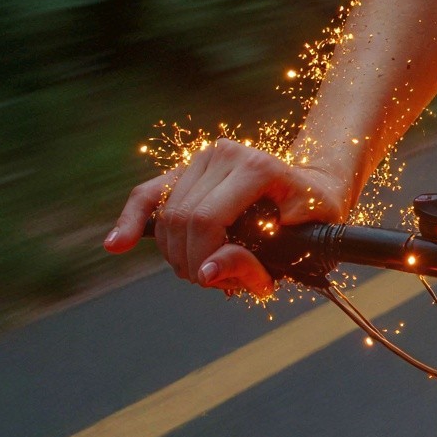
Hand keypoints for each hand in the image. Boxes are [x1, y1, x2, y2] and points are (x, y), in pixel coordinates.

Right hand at [104, 140, 350, 297]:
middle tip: (218, 281)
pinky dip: (132, 219)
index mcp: (257, 168)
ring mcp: (205, 157)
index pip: (206, 220)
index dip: (204, 259)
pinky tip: (117, 243)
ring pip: (167, 216)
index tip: (219, 282)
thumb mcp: (302, 246)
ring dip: (178, 253)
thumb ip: (256, 263)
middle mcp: (226, 154)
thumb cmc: (317, 217)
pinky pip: (150, 194)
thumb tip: (208, 272)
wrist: (319, 184)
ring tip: (209, 267)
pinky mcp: (190, 166)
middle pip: (182, 220)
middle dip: (192, 261)